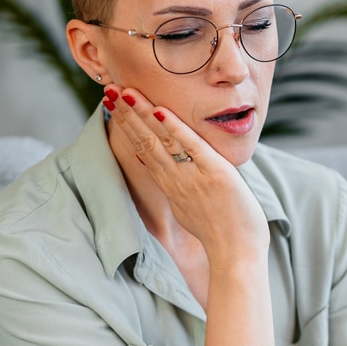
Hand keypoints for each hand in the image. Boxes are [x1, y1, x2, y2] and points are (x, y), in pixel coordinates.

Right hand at [103, 85, 267, 259]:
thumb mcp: (191, 209)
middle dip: (126, 114)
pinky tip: (162, 111)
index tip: (114, 104)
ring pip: (162, 141)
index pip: (143, 148)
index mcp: (171, 186)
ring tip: (126, 91)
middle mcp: (176, 180)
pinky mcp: (216, 175)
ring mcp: (193, 177)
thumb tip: (167, 172)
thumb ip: (179, 187)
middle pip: (145, 141)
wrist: (237, 257)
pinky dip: (177, 129)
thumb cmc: (222, 235)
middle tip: (109, 88)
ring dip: (143, 114)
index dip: (128, 125)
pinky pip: (193, 148)